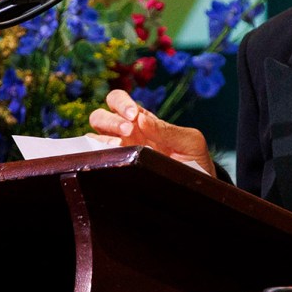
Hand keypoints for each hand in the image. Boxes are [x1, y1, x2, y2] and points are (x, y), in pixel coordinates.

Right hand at [89, 88, 214, 176]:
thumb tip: (141, 119)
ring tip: (119, 145)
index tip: (134, 116)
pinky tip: (113, 157)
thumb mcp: (190, 141)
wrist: (197, 190)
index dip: (121, 103)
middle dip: (110, 119)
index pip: (118, 100)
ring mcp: (119, 152)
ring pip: (93, 136)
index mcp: (142, 121)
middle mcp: (126, 134)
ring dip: (102, 136)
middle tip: (128, 130)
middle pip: (99, 116)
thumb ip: (167, 129)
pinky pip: (96, 158)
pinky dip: (97, 154)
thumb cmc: (195, 161)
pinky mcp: (117, 169)